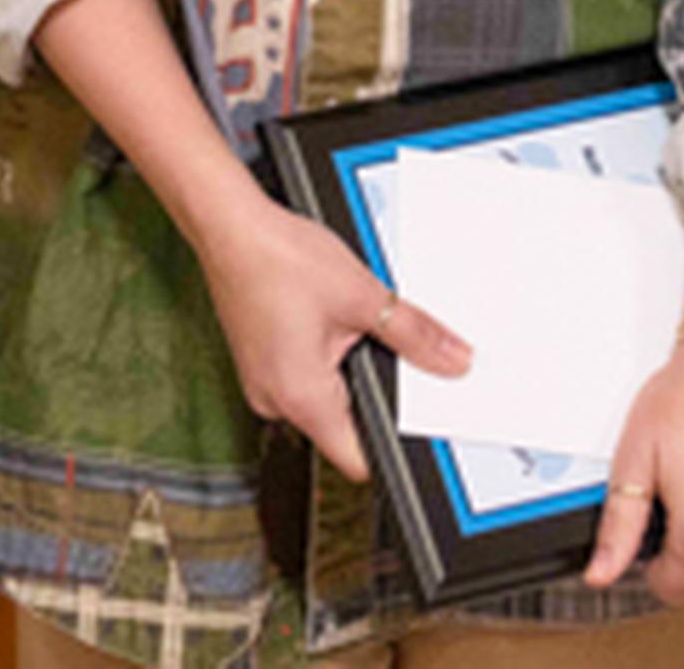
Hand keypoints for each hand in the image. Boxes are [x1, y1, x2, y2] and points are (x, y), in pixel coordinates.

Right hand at [192, 196, 470, 482]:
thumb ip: (414, 334)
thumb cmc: (275, 257)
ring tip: (347, 318)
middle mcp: (275, 400)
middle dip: (372, 389)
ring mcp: (263, 382)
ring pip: (323, 396)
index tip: (419, 424)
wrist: (230, 225)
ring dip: (345, 366)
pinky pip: (303, 375)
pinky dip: (323, 355)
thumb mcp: (363, 295)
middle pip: (343, 424)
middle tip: (384, 346)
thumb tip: (453, 359)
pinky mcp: (260, 362)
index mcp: (301, 398)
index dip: (393, 444)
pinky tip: (325, 315)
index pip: (358, 459)